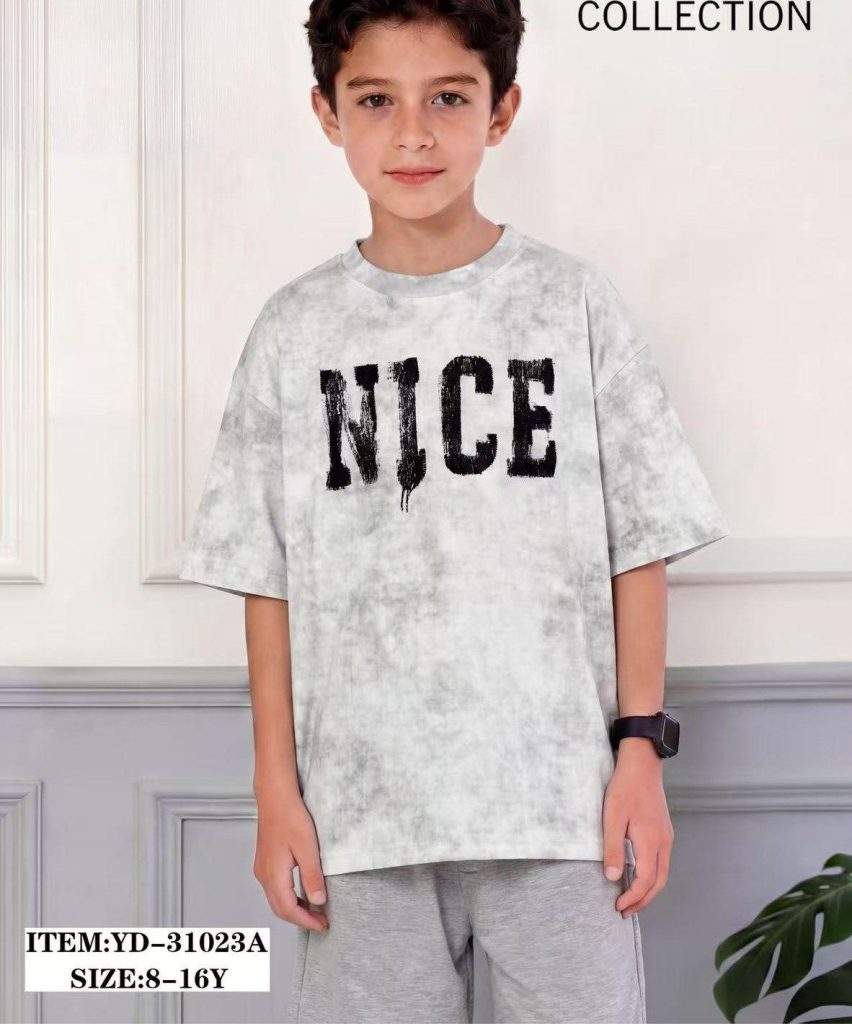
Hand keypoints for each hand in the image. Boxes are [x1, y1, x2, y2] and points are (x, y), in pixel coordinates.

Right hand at [253, 787, 329, 931]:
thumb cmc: (290, 816)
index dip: (306, 921)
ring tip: (315, 909)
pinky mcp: (265, 861)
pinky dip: (288, 896)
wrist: (275, 796)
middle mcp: (264, 875)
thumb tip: (318, 901)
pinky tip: (302, 892)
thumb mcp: (307, 848)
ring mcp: (262, 868)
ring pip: (276, 899)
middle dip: (300, 918)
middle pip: (280, 909)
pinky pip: (275, 888)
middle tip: (321, 921)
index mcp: (273, 875)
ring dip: (294, 908)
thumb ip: (312, 876)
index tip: (323, 925)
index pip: (288, 910)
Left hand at [602, 738, 673, 916]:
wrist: (642, 764)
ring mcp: (666, 836)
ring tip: (632, 897)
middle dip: (643, 900)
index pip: (645, 881)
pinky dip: (651, 875)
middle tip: (626, 910)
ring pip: (662, 873)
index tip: (619, 907)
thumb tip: (613, 878)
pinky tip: (638, 873)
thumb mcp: (612, 817)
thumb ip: (613, 848)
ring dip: (648, 889)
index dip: (634, 898)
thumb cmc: (625, 789)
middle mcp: (663, 843)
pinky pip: (661, 861)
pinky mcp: (664, 830)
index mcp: (651, 842)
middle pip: (658, 882)